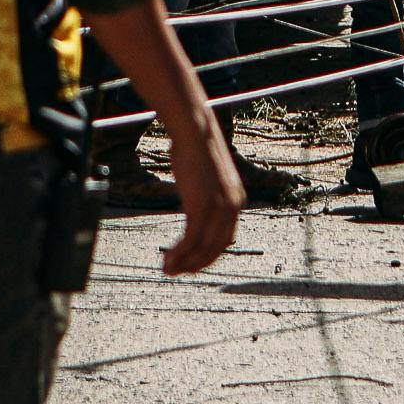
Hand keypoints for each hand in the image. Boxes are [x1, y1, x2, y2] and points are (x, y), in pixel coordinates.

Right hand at [159, 115, 243, 275]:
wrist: (195, 132)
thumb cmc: (195, 150)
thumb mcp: (207, 177)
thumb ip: (207, 195)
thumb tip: (197, 203)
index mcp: (236, 202)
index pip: (225, 240)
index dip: (208, 255)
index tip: (191, 263)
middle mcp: (232, 208)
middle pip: (215, 249)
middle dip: (195, 264)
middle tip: (176, 271)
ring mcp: (218, 209)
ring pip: (202, 248)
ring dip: (183, 263)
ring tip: (166, 269)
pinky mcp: (201, 207)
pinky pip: (191, 240)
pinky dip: (179, 253)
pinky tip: (167, 258)